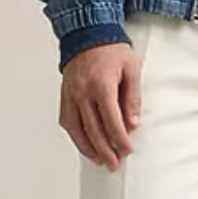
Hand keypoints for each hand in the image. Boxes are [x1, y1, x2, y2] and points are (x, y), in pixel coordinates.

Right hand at [59, 42, 142, 170]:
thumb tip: (133, 124)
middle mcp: (82, 92)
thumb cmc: (112, 51)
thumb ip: (132, 98)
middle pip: (93, 130)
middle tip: (114, 164)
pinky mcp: (64, 96)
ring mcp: (70, 95)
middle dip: (105, 150)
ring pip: (77, 129)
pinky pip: (67, 121)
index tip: (127, 149)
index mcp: (101, 85)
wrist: (87, 34)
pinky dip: (75, 136)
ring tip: (99, 161)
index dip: (120, 139)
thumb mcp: (132, 69)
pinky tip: (84, 145)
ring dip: (88, 148)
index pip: (111, 120)